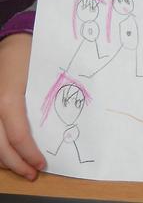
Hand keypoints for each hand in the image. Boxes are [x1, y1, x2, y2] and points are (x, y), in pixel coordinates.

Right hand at [0, 33, 45, 178]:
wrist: (14, 39)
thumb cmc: (33, 54)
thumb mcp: (45, 75)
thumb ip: (50, 98)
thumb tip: (67, 121)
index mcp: (9, 98)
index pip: (17, 136)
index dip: (29, 154)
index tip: (42, 164)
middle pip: (0, 146)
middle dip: (16, 164)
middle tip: (33, 173)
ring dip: (5, 159)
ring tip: (22, 166)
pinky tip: (10, 151)